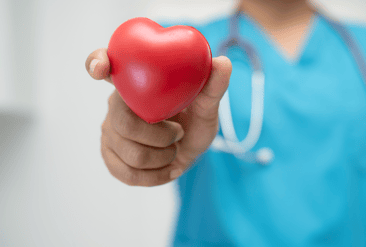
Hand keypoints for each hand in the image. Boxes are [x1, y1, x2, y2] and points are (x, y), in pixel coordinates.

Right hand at [85, 48, 231, 185]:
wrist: (190, 148)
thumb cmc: (194, 119)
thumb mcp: (207, 104)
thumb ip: (213, 86)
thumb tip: (223, 62)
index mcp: (134, 82)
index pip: (105, 65)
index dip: (96, 63)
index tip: (101, 70)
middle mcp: (116, 105)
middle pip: (125, 124)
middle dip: (161, 137)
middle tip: (179, 134)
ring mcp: (110, 131)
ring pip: (132, 154)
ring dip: (164, 158)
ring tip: (174, 149)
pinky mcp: (111, 156)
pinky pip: (128, 174)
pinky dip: (156, 176)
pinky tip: (169, 169)